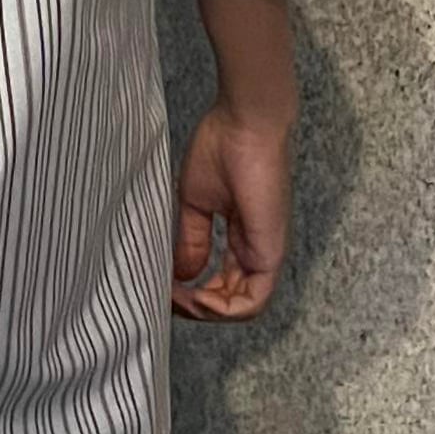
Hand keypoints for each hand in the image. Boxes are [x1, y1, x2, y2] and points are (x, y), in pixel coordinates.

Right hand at [172, 99, 291, 321]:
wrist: (245, 121)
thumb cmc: (223, 146)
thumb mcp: (196, 202)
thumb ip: (191, 240)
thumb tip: (181, 275)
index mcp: (243, 239)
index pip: (224, 285)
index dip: (193, 294)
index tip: (164, 285)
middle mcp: (257, 251)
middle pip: (232, 302)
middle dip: (197, 308)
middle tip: (167, 297)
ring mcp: (266, 252)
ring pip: (243, 307)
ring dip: (207, 312)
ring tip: (179, 298)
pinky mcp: (270, 251)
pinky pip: (253, 300)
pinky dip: (223, 309)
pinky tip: (197, 295)